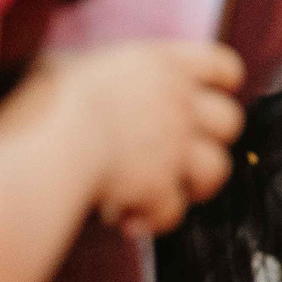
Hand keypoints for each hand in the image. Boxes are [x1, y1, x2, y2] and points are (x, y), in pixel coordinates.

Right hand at [54, 41, 245, 234]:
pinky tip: (128, 219)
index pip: (222, 65)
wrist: (52, 139)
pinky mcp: (161, 186)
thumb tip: (76, 73)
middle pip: (230, 121)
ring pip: (216, 169)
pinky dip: (153, 219)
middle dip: (212, 140)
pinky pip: (173, 210)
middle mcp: (179, 102)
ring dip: (192, 184)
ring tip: (163, 192)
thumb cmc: (50, 97)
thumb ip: (93, 70)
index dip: (222, 82)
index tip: (209, 95)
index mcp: (163, 64)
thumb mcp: (67, 63)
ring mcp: (176, 146)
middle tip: (184, 154)